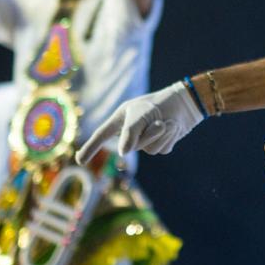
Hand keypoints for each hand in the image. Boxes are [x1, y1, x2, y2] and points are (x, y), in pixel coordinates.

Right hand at [75, 82, 203, 163]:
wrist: (185, 103)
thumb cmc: (159, 104)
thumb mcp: (141, 115)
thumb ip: (130, 133)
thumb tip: (123, 153)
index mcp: (121, 120)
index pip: (102, 135)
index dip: (91, 148)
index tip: (80, 161)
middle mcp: (131, 131)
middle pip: (133, 146)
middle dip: (148, 135)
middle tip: (159, 122)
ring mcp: (145, 140)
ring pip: (149, 150)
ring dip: (161, 136)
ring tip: (166, 122)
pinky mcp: (160, 145)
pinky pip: (162, 149)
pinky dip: (169, 138)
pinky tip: (172, 128)